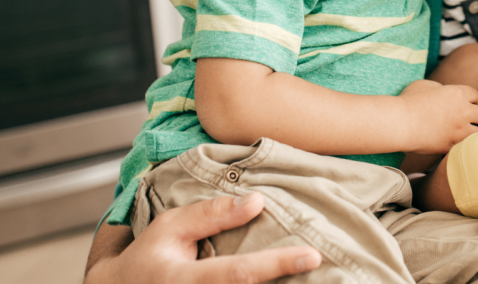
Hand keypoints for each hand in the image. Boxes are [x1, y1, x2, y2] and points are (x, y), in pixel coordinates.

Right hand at [85, 193, 320, 283]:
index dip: (278, 264)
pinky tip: (289, 281)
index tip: (313, 256)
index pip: (239, 273)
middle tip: (330, 269)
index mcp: (184, 281)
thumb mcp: (169, 228)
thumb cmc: (147, 259)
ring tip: (323, 280)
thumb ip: (211, 214)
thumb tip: (258, 201)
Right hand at [398, 79, 477, 154]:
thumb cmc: (409, 101)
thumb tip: (443, 93)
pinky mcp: (450, 146)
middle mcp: (463, 112)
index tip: (470, 103)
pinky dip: (467, 147)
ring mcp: (458, 131)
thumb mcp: (425, 85)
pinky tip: (466, 149)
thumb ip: (439, 88)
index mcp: (458, 94)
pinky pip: (465, 148)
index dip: (473, 99)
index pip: (476, 95)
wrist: (401, 123)